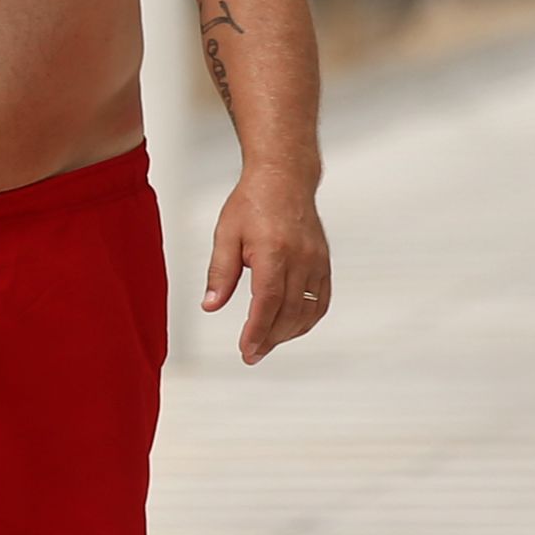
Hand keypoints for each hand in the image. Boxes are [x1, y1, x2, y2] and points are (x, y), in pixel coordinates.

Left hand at [202, 168, 329, 364]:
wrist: (284, 179)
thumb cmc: (252, 202)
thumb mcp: (225, 235)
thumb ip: (220, 273)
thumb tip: (211, 306)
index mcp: (274, 252)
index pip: (268, 301)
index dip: (258, 330)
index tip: (247, 350)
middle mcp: (301, 259)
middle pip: (289, 312)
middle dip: (269, 339)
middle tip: (251, 355)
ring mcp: (317, 262)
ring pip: (307, 310)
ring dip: (288, 333)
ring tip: (266, 344)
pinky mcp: (323, 263)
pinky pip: (320, 300)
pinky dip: (307, 319)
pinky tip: (291, 328)